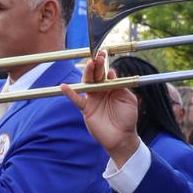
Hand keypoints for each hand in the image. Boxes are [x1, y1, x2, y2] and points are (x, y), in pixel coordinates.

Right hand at [60, 50, 141, 165]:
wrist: (122, 138)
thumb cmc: (128, 119)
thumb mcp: (128, 100)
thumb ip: (120, 86)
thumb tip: (111, 72)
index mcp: (112, 87)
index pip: (106, 72)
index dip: (104, 63)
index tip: (103, 53)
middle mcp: (101, 91)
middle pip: (96, 76)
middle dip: (96, 66)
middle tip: (96, 57)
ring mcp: (93, 100)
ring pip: (87, 84)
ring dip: (87, 74)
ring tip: (89, 64)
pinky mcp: (87, 110)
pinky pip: (77, 100)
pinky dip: (70, 93)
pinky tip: (64, 87)